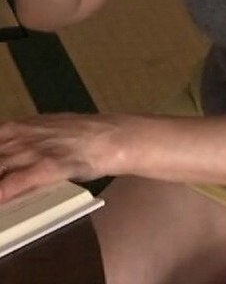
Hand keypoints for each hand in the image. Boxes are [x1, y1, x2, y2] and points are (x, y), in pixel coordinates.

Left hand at [0, 113, 134, 201]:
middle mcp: (19, 136)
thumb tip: (9, 157)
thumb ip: (24, 143)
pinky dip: (2, 193)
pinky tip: (1, 201)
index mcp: (18, 126)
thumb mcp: (47, 131)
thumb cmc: (82, 135)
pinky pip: (13, 183)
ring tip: (0, 199)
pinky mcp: (45, 167)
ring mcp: (32, 151)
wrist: (111, 136)